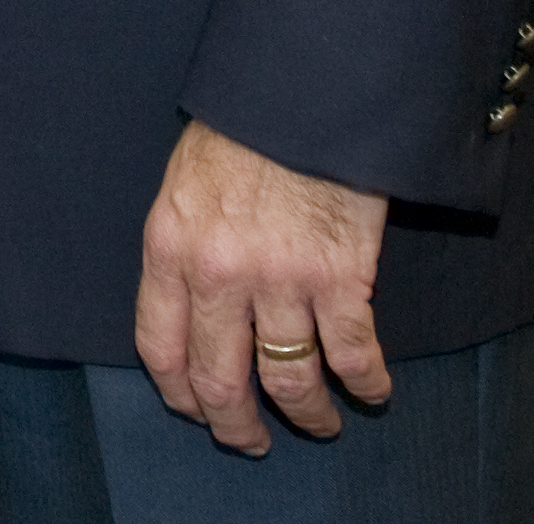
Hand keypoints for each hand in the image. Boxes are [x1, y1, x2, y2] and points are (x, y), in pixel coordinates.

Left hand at [132, 119, 392, 452]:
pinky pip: (352, 355)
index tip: (195, 410)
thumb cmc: (244, 129)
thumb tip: (192, 303)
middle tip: (252, 442)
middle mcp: (219, 274)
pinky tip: (373, 391)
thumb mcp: (184, 183)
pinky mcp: (341, 278)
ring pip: (289, 380)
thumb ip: (183, 246)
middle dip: (236, 424)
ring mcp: (281, 280)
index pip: (160, 346)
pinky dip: (366, 384)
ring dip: (307, 415)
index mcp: (170, 247)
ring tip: (319, 425)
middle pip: (220, 379)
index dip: (178, 393)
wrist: (303, 91)